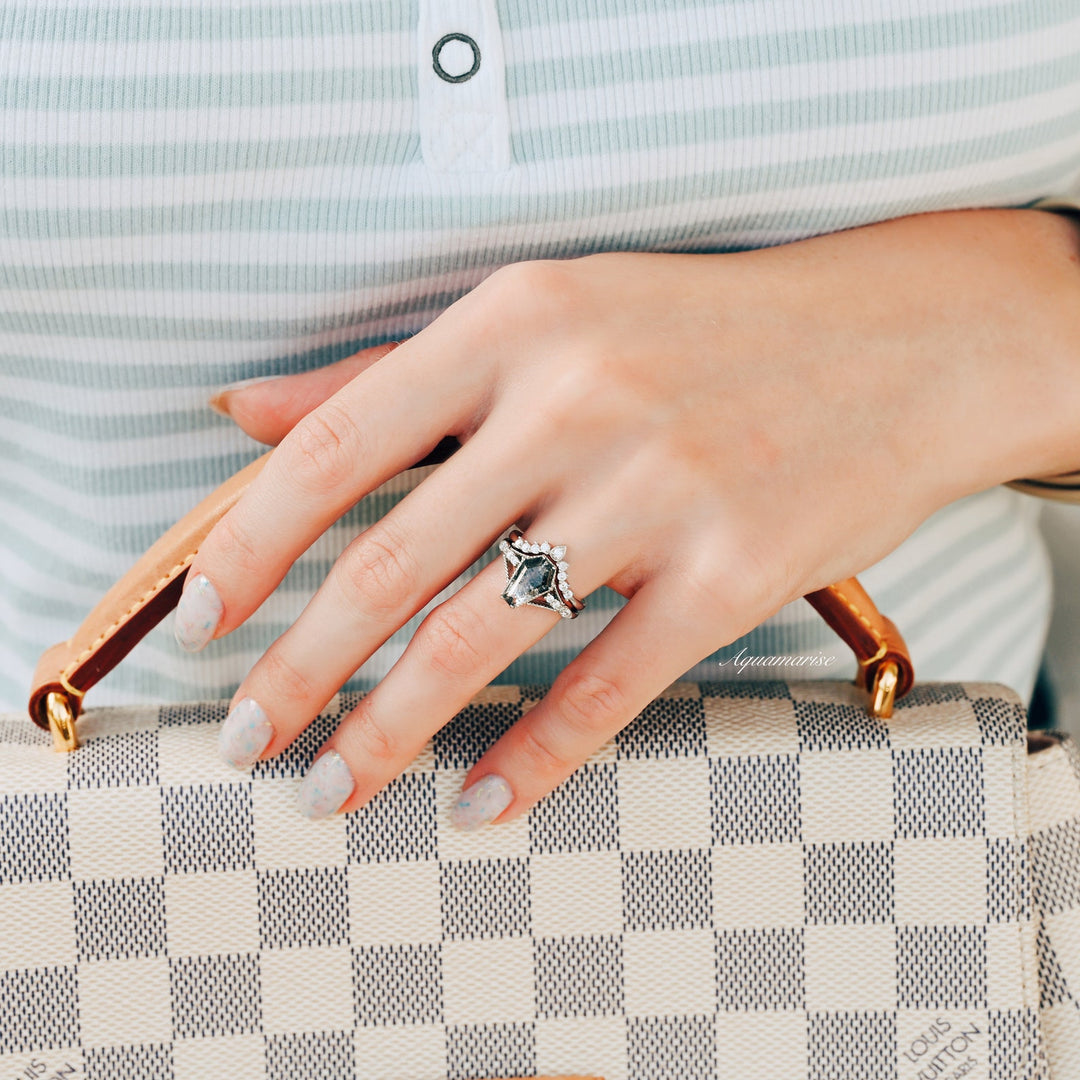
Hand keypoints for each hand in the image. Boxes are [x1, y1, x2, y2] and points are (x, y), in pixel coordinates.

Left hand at [177, 208, 1079, 824]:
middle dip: (298, 670)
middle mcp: (578, 401)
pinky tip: (478, 801)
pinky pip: (606, 684)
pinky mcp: (735, 570)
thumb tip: (245, 414)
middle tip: (246, 742)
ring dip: (387, 732)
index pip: (338, 446)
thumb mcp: (545, 316)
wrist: (897, 345)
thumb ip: (390, 373)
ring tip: (331, 790)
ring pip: (481, 637)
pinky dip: (532, 756)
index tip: (202, 621)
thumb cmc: (706, 332)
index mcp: (514, 322)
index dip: (249, 542)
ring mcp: (661, 489)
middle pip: (391, 563)